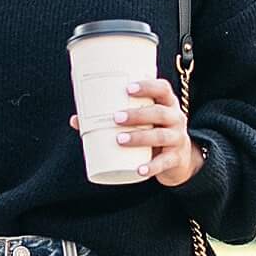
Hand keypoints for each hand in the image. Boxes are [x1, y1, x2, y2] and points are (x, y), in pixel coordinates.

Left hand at [69, 76, 204, 186]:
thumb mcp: (141, 122)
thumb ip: (112, 119)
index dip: (148, 86)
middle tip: (115, 118)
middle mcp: (176, 118)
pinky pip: (164, 162)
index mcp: (167, 104)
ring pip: (160, 135)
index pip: (163, 89)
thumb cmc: (153, 132)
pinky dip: (151, 167)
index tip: (128, 88)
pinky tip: (138, 169)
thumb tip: (76, 120)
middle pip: (160, 112)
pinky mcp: (175, 158)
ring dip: (140, 137)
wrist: (179, 160)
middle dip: (137, 114)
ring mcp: (178, 139)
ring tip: (119, 139)